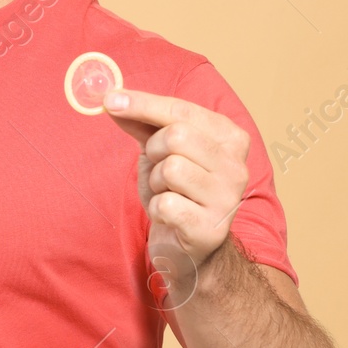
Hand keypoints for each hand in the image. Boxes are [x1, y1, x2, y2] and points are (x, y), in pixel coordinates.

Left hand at [103, 87, 251, 299]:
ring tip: (167, 194)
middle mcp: (236, 165)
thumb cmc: (176, 193)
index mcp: (230, 138)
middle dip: (154, 151)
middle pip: (176, 136)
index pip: (182, 110)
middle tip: (159, 169)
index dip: (143, 104)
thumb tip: (113, 98)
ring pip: (170, 168)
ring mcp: (227, 198)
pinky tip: (169, 216)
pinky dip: (156, 209)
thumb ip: (141, 123)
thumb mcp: (159, 152)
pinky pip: (165, 204)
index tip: (111, 100)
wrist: (188, 248)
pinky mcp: (210, 228)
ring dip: (155, 182)